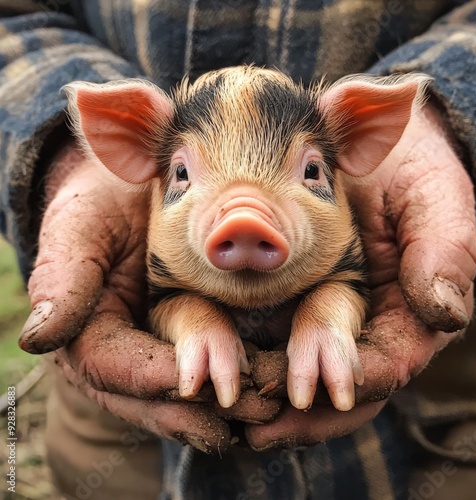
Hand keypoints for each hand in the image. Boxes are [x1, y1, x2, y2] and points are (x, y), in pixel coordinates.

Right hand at [19, 143, 278, 451]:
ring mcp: (162, 349)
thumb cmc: (103, 206)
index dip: (149, 379)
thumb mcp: (80, 230)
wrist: (135, 190)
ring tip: (271, 404)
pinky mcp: (195, 337)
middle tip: (249, 409)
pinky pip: (214, 369)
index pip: (112, 369)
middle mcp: (126, 354)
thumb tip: (39, 339)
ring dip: (229, 405)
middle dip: (199, 408)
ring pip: (188, 394)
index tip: (190, 385)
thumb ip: (64, 281)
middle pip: (154, 396)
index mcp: (88, 335)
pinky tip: (272, 384)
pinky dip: (241, 380)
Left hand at [245, 101, 475, 449]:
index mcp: (402, 314)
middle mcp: (359, 325)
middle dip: (299, 412)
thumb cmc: (407, 170)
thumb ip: (444, 250)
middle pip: (336, 386)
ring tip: (226, 407)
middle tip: (255, 426)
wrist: (363, 140)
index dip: (354, 383)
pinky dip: (239, 357)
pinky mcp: (282, 296)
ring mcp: (318, 312)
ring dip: (264, 397)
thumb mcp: (432, 198)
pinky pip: (261, 337)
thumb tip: (444, 313)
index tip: (320, 397)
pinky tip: (213, 370)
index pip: (384, 364)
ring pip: (295, 372)